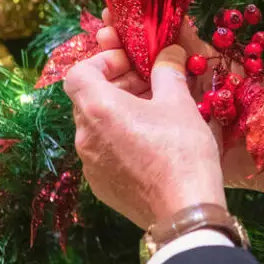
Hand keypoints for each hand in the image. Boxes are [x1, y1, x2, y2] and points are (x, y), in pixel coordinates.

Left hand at [64, 44, 225, 229]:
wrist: (184, 211)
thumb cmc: (181, 151)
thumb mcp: (179, 103)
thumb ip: (168, 72)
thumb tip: (168, 52)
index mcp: (98, 109)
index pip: (78, 73)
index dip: (102, 62)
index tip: (129, 62)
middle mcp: (85, 136)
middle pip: (87, 99)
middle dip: (116, 85)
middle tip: (148, 83)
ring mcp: (90, 165)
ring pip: (96, 127)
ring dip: (119, 112)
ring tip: (153, 113)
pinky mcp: (101, 186)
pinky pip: (104, 152)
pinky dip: (120, 139)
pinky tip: (151, 144)